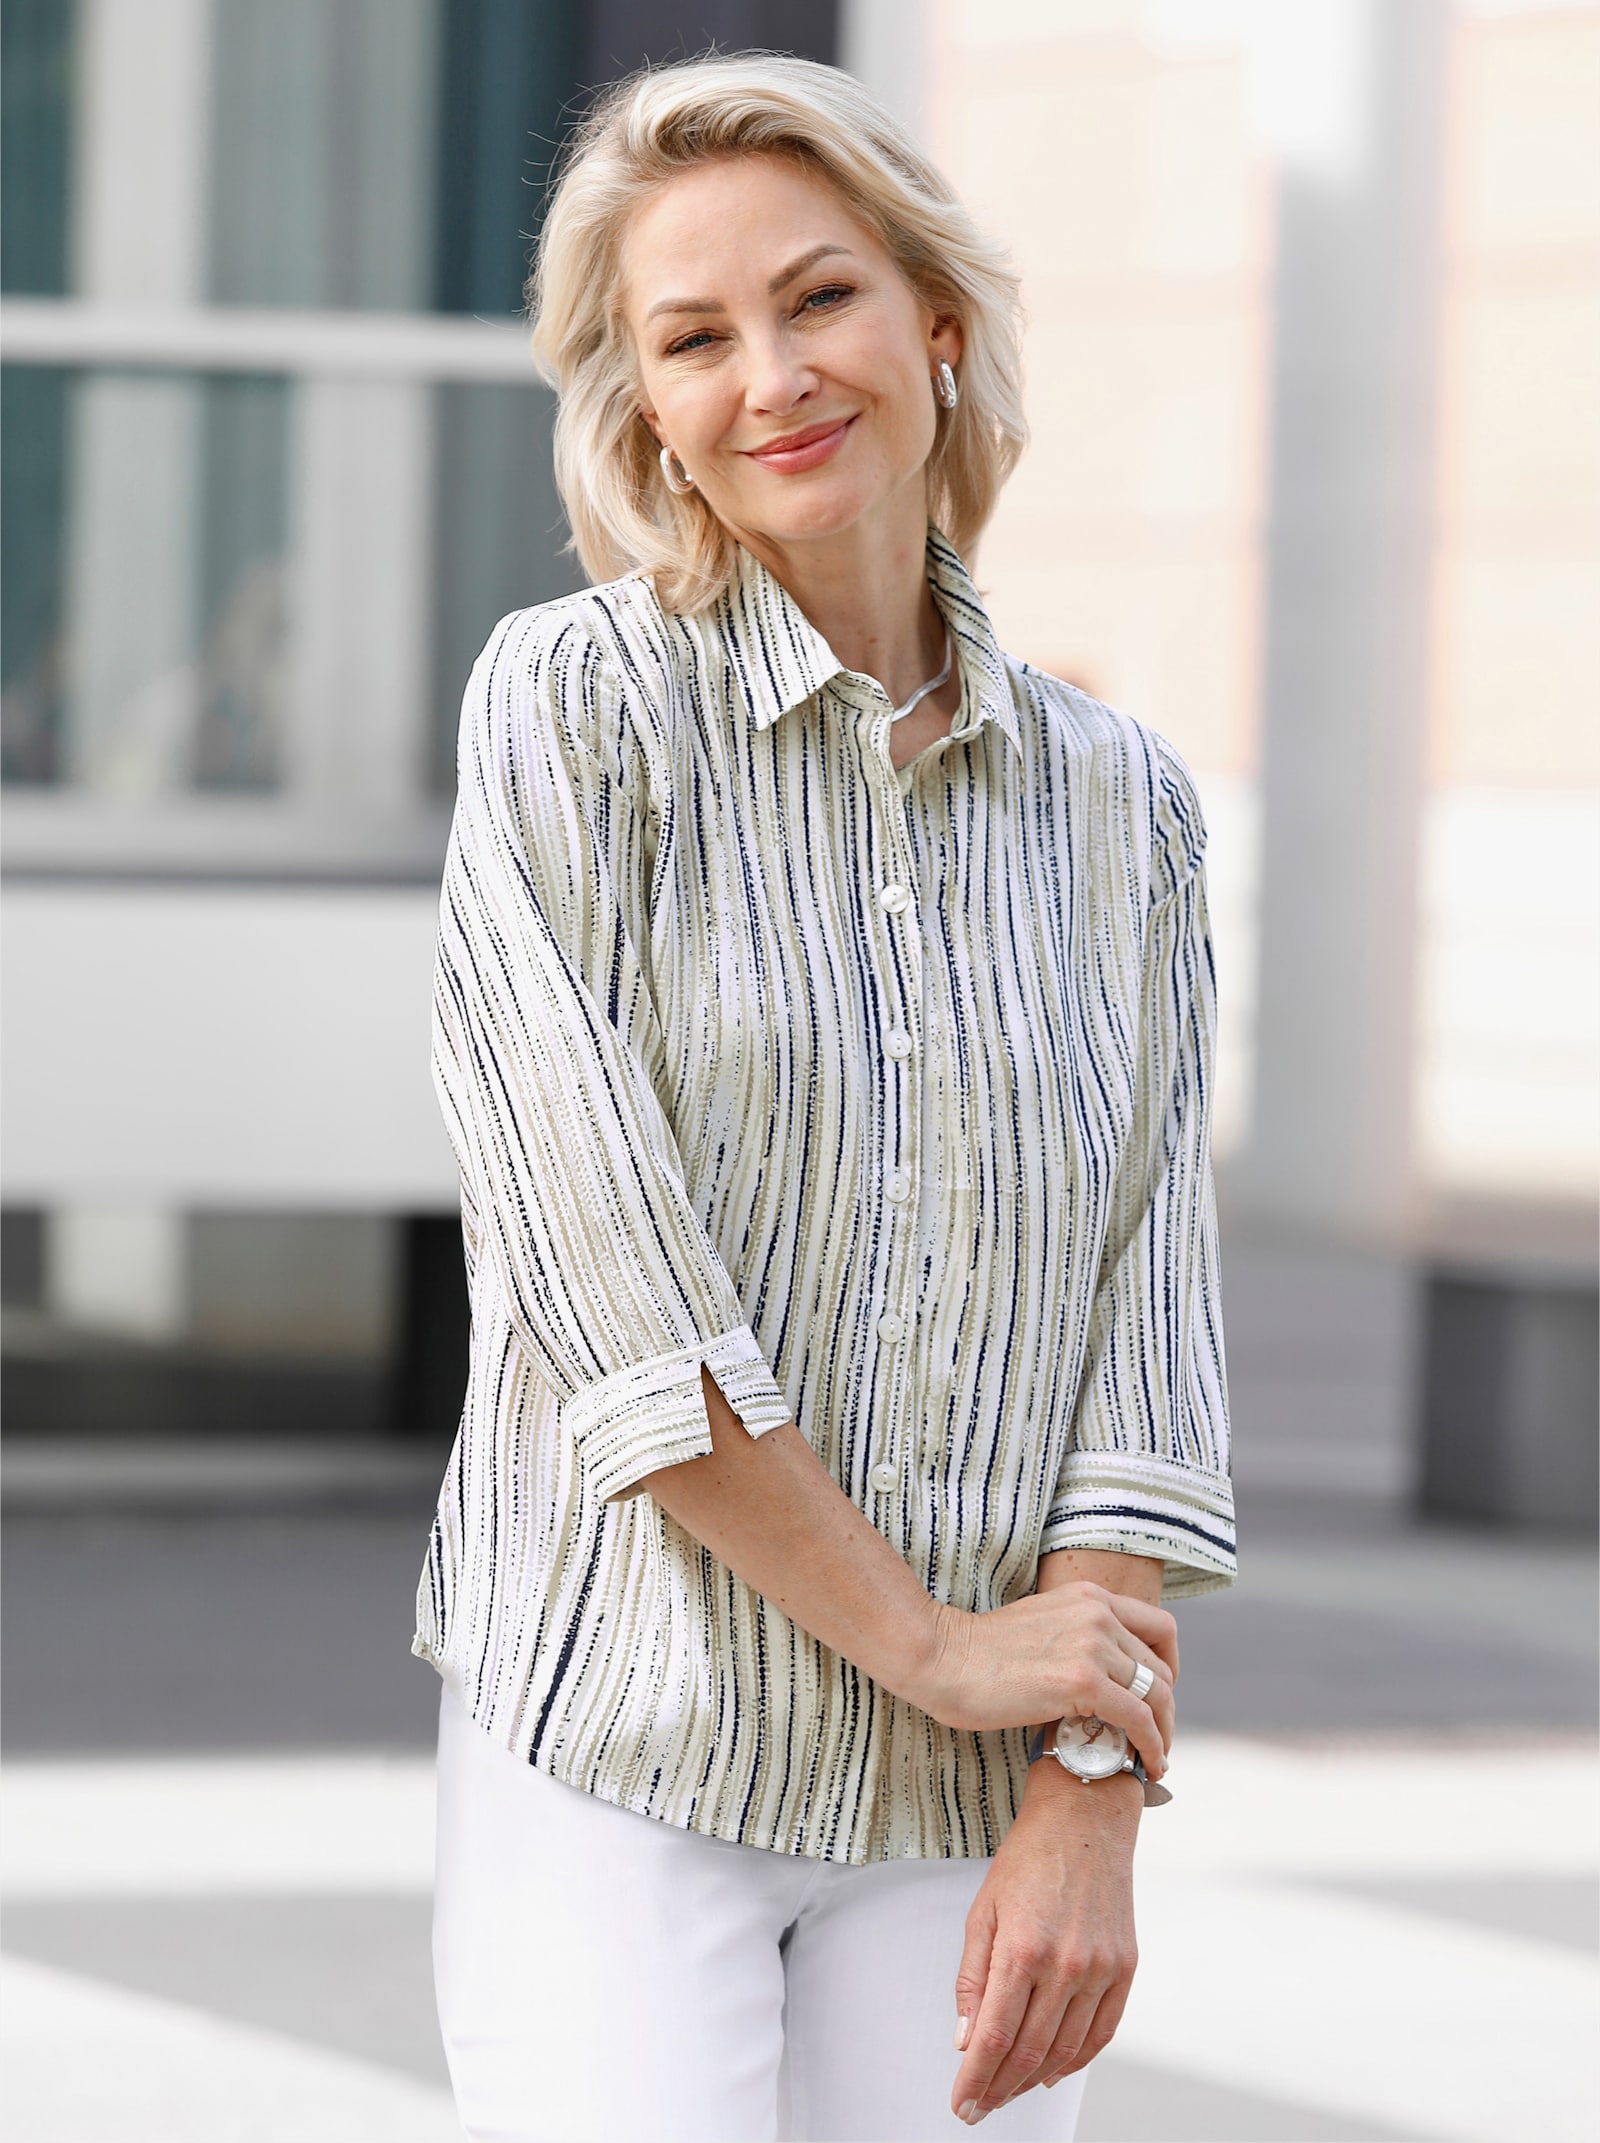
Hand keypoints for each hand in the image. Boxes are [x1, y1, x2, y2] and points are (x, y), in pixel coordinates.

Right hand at [916, 1582, 1176, 1781]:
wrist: (941, 1657)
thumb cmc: (979, 1651)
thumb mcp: (1042, 1626)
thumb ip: (1076, 1638)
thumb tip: (1102, 1678)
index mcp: (1089, 1597)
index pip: (1160, 1627)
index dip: (1171, 1665)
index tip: (1159, 1695)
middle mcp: (1098, 1613)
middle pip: (1162, 1666)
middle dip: (1166, 1708)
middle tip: (1156, 1738)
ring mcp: (1092, 1645)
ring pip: (1157, 1694)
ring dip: (1163, 1732)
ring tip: (1154, 1758)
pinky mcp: (1082, 1681)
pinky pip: (1139, 1719)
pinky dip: (1151, 1746)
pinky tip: (1147, 1765)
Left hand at [949, 1764, 1140, 2123]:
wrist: (1086, 1819)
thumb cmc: (1029, 1858)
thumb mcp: (983, 1911)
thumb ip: (973, 1979)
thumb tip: (966, 2039)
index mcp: (1022, 1949)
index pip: (995, 2039)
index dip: (976, 2080)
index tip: (962, 2104)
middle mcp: (1066, 1966)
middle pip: (1029, 2053)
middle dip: (1000, 2089)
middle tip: (980, 2106)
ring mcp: (1100, 1970)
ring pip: (1065, 2051)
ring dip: (1034, 2081)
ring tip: (1010, 2092)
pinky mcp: (1125, 1968)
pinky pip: (1101, 2034)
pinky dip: (1076, 2060)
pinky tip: (1053, 2070)